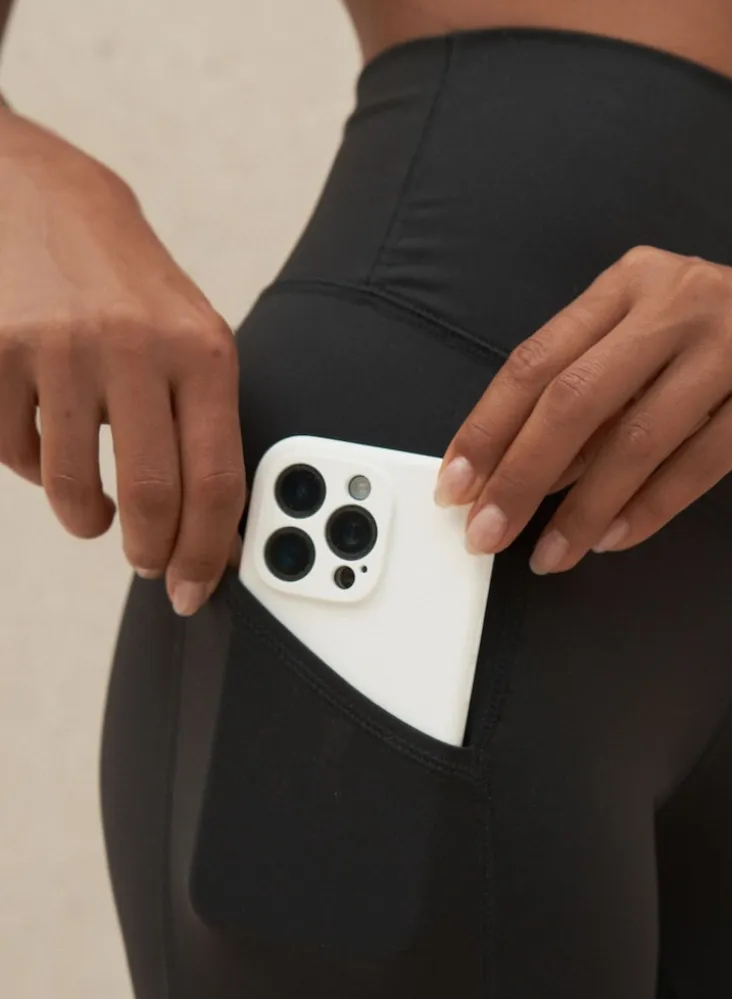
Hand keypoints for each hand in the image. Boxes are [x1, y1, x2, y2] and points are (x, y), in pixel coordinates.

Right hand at [0, 107, 244, 613]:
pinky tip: (43, 438)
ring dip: (84, 518)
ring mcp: (57, 349)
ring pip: (68, 487)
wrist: (23, 185)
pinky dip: (29, 465)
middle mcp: (133, 347)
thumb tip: (219, 529)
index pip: (216, 481)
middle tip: (146, 563)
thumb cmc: (119, 274)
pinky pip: (12, 452)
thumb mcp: (185, 331)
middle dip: (149, 552)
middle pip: (149, 498)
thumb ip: (203, 422)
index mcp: (200, 349)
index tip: (196, 588)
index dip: (209, 552)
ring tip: (93, 513)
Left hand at [434, 231, 731, 573]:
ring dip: (583, 509)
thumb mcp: (655, 344)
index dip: (487, 429)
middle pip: (573, 399)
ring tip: (551, 555)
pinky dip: (650, 507)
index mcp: (628, 285)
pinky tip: (616, 538)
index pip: (536, 360)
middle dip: (519, 476)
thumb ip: (595, 397)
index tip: (454, 487)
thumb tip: (520, 475)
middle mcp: (675, 299)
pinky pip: (699, 461)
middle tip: (486, 534)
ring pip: (636, 438)